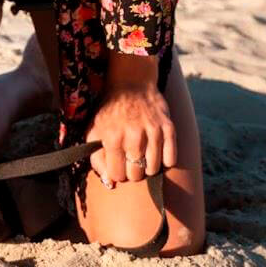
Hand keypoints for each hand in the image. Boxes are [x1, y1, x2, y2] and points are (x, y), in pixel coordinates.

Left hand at [84, 57, 176, 187]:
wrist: (131, 84)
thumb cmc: (110, 111)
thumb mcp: (94, 131)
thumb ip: (97, 158)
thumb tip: (109, 183)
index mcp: (111, 137)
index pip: (117, 175)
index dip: (117, 173)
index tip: (118, 165)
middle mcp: (133, 136)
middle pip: (136, 175)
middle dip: (132, 171)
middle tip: (130, 159)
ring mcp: (153, 132)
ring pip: (153, 169)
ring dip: (147, 166)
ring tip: (142, 154)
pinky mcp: (169, 128)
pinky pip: (171, 160)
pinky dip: (164, 160)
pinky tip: (156, 150)